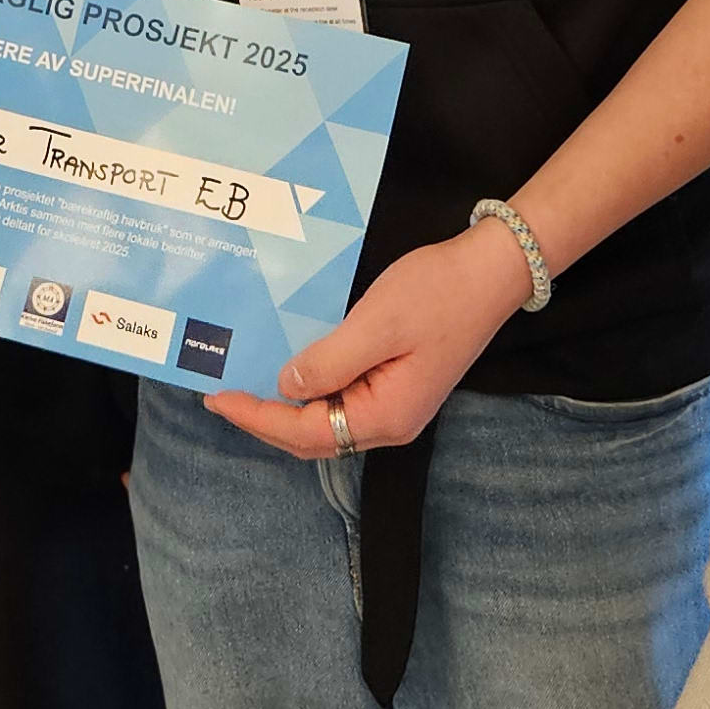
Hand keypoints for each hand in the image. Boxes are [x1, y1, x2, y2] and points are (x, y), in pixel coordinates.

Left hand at [202, 225, 527, 459]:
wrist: (490, 272)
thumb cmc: (438, 293)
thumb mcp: (377, 323)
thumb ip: (329, 360)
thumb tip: (286, 385)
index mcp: (386, 416)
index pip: (307, 432)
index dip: (258, 417)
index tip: (218, 398)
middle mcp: (390, 422)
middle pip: (315, 436)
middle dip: (265, 419)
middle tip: (220, 394)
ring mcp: (395, 405)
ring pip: (327, 422)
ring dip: (285, 408)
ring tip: (243, 384)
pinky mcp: (397, 384)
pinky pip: (342, 398)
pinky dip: (309, 389)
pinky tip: (288, 367)